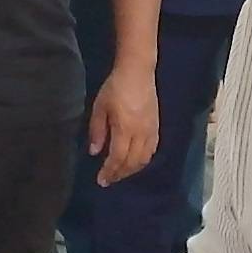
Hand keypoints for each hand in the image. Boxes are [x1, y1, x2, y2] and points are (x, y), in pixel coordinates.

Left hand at [87, 68, 158, 186]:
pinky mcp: (157, 126)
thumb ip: (97, 131)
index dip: (110, 171)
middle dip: (120, 174)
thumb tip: (95, 152)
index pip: (118, 158)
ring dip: (132, 170)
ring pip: (144, 159)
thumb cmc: (115, 87)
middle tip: (109, 179)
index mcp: (125, 128)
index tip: (101, 180)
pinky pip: (152, 150)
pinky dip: (143, 160)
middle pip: (132, 162)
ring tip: (120, 173)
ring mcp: (151, 130)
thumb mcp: (100, 107)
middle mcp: (140, 133)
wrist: (138, 72)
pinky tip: (135, 162)